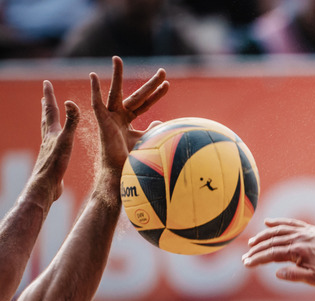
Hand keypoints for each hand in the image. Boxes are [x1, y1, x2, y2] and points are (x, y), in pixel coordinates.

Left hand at [25, 80, 79, 206]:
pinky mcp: (52, 160)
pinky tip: (56, 144)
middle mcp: (47, 139)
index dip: (49, 95)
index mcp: (51, 133)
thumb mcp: (66, 141)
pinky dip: (54, 138)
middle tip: (45, 97)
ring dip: (49, 121)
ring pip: (48, 131)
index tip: (46, 82)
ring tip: (49, 118)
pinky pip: (53, 143)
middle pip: (46, 118)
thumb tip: (70, 102)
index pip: (50, 110)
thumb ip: (70, 123)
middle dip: (46, 106)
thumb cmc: (55, 165)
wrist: (45, 186)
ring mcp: (49, 149)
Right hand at [90, 55, 169, 172]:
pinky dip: (94, 90)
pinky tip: (92, 76)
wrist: (118, 173)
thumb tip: (161, 124)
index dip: (156, 95)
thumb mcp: (145, 143)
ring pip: (115, 92)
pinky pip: (96, 103)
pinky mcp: (101, 122)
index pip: (146, 104)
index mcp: (128, 121)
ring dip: (116, 75)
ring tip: (117, 59)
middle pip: (137, 96)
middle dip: (150, 84)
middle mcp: (119, 116)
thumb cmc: (130, 160)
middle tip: (163, 71)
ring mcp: (109, 117)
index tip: (168, 85)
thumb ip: (152, 132)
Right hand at [242, 218, 314, 285]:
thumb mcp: (314, 279)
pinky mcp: (311, 230)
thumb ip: (295, 276)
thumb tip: (276, 272)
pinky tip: (268, 222)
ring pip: (279, 231)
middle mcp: (300, 238)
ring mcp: (305, 232)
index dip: (257, 259)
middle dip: (257, 250)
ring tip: (252, 243)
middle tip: (245, 258)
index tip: (246, 264)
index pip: (271, 254)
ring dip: (264, 236)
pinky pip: (291, 223)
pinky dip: (279, 222)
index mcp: (298, 250)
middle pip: (272, 242)